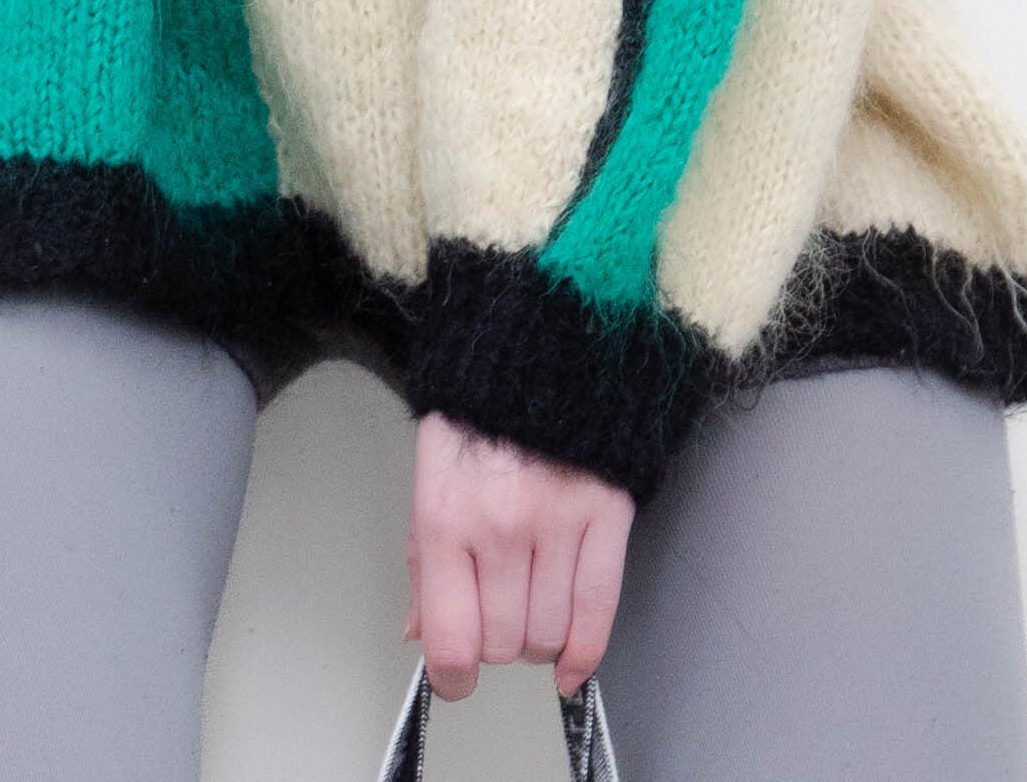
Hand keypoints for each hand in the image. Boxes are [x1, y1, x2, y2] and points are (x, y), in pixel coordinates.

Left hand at [405, 411, 633, 703]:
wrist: (537, 348)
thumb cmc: (475, 415)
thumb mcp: (429, 478)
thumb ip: (423, 563)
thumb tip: (420, 634)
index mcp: (445, 517)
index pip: (452, 641)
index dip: (452, 678)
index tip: (455, 679)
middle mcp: (501, 528)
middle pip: (502, 645)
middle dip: (494, 642)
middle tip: (493, 611)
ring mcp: (558, 523)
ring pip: (548, 637)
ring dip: (536, 640)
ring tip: (528, 605)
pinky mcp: (606, 515)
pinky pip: (599, 613)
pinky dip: (584, 655)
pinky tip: (568, 665)